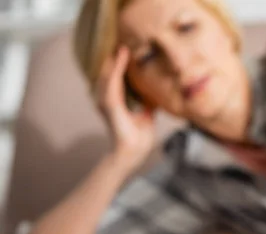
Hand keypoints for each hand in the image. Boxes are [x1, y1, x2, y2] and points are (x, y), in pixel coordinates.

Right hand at [95, 46, 156, 171]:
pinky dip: (116, 70)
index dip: (120, 65)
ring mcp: (107, 103)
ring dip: (115, 61)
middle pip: (109, 74)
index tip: (126, 50)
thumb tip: (154, 95)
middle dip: (114, 60)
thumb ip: (147, 104)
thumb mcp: (147, 116)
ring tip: (121, 47)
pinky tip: (119, 59)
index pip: (117, 79)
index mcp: (116, 102)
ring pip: (108, 75)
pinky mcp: (111, 106)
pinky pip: (112, 83)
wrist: (133, 153)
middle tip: (120, 43)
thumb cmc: (138, 138)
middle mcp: (108, 100)